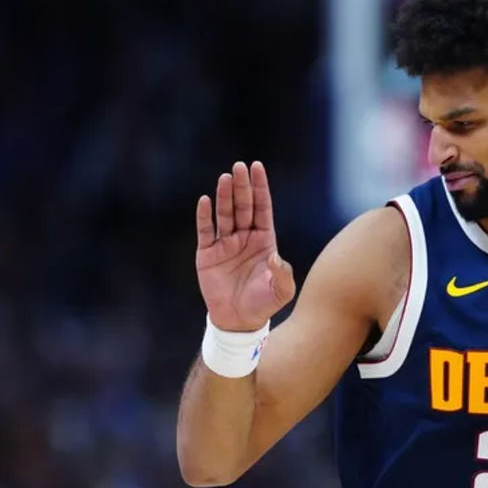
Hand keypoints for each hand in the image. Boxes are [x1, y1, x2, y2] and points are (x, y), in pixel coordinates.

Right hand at [195, 161, 295, 330]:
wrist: (238, 320)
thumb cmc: (263, 303)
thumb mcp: (282, 291)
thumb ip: (283, 274)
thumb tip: (275, 257)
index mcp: (264, 240)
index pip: (262, 207)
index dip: (260, 188)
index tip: (257, 167)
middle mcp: (245, 237)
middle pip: (243, 206)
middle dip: (242, 186)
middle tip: (239, 167)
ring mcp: (226, 243)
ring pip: (225, 214)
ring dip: (224, 196)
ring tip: (225, 178)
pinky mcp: (208, 253)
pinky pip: (205, 231)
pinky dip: (204, 216)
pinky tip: (205, 200)